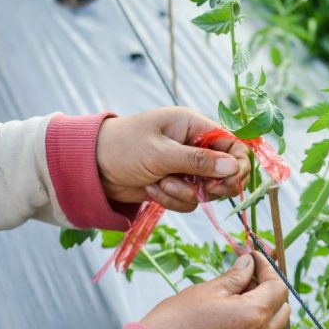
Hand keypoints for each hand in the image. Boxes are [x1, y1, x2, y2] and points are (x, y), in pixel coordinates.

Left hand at [96, 107, 250, 211]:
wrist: (91, 168)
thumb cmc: (123, 147)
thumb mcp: (161, 153)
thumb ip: (199, 162)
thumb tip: (235, 167)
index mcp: (194, 127)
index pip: (233, 145)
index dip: (238, 165)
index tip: (228, 182)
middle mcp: (195, 147)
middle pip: (226, 171)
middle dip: (214, 185)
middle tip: (203, 191)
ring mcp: (186, 169)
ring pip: (206, 191)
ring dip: (183, 193)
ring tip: (160, 183)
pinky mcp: (176, 186)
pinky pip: (188, 201)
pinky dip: (171, 200)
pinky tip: (151, 189)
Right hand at [140, 252, 289, 328]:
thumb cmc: (177, 321)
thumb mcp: (209, 290)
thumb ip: (236, 276)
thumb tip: (249, 262)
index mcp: (255, 316)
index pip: (278, 287)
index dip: (268, 268)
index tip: (252, 256)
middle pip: (281, 308)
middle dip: (269, 288)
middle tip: (246, 274)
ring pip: (270, 326)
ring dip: (261, 306)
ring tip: (233, 293)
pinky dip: (251, 323)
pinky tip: (227, 313)